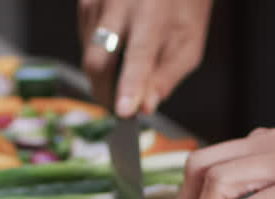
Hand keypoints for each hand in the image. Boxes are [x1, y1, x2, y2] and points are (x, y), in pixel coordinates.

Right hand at [78, 0, 211, 116]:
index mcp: (152, 11)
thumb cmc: (182, 3)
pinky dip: (100, 54)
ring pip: (88, 54)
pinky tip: (118, 45)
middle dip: (105, 93)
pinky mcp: (85, 1)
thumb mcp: (190, 40)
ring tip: (128, 64)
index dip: (129, 86)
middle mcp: (119, 3)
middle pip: (98, 61)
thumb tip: (146, 106)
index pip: (137, 56)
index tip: (124, 112)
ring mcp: (97, 0)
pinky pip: (85, 41)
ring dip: (105, 74)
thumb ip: (168, 75)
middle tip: (121, 107)